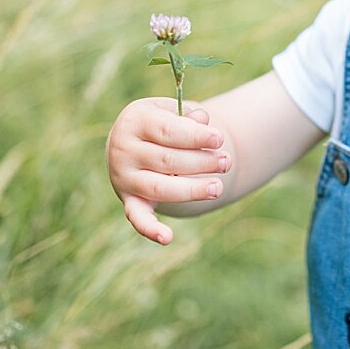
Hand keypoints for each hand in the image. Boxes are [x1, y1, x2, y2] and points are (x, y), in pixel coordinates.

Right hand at [106, 97, 231, 244]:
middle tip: (226, 162)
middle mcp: (123, 150)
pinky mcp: (128, 200)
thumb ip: (188, 115)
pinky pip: (137, 217)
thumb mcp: (171, 111)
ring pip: (160, 188)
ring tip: (218, 187)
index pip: (167, 130)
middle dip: (201, 162)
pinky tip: (167, 238)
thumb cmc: (160, 124)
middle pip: (167, 160)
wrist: (131, 143)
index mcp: (135, 120)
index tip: (219, 139)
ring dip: (192, 190)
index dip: (196, 136)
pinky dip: (150, 229)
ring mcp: (123, 177)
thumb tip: (203, 120)